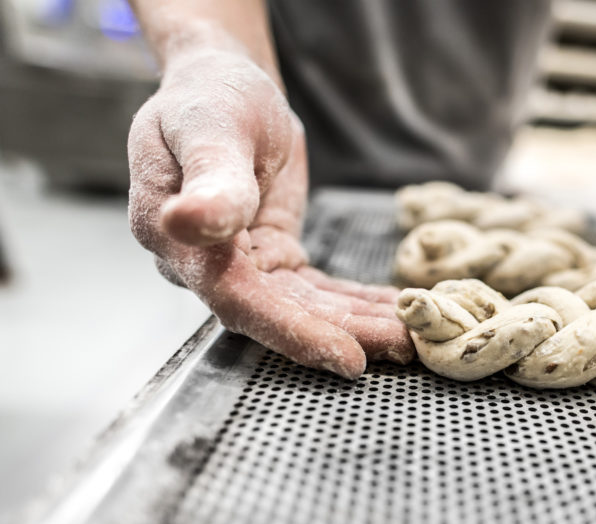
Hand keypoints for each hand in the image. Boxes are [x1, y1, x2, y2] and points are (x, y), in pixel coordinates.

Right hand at [128, 50, 413, 378]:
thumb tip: (190, 224)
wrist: (222, 86)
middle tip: (406, 348)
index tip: (346, 355)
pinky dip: (354, 301)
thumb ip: (211, 180)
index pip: (236, 298)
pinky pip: (314, 289)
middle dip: (343, 334)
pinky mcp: (269, 258)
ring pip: (302, 307)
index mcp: (173, 233)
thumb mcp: (211, 127)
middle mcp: (201, 262)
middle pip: (277, 313)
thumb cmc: (210, 97)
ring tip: (412, 336)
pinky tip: (393, 311)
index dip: (292, 331)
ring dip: (357, 323)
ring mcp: (237, 264)